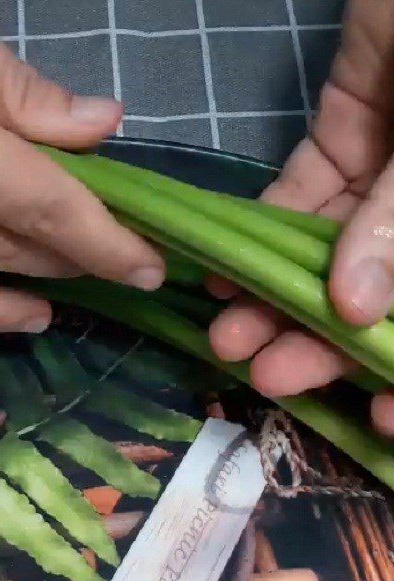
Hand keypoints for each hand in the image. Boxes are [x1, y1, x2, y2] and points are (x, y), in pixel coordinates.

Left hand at [208, 0, 393, 434]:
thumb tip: (356, 311)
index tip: (383, 422)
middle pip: (382, 298)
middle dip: (322, 344)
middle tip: (265, 377)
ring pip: (333, 259)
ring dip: (278, 300)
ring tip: (226, 340)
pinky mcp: (347, 141)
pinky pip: (300, 201)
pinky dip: (260, 237)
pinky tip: (220, 275)